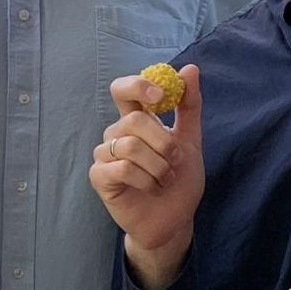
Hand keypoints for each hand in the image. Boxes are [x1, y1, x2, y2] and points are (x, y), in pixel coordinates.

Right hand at [88, 64, 204, 289]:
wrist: (174, 220)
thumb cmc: (179, 181)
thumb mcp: (191, 140)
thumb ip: (189, 106)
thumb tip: (190, 68)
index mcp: (136, 120)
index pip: (124, 89)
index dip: (139, 86)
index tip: (159, 96)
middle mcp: (117, 133)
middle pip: (134, 120)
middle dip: (163, 142)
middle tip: (175, 160)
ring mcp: (105, 155)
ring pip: (130, 146)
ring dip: (158, 166)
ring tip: (165, 179)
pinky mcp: (99, 176)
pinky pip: (123, 168)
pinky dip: (146, 179)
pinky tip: (151, 189)